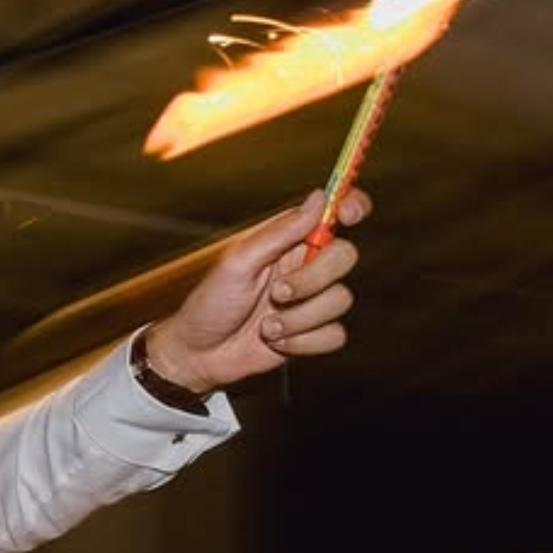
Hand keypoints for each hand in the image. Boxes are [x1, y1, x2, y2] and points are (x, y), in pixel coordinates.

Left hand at [144, 187, 369, 393]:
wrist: (199, 354)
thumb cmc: (210, 303)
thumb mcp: (238, 263)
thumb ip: (280, 232)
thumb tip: (317, 197)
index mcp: (289, 242)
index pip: (333, 213)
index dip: (352, 204)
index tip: (351, 214)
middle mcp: (305, 266)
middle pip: (344, 256)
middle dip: (313, 279)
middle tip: (277, 293)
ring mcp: (312, 300)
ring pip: (340, 299)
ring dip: (300, 318)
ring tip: (266, 327)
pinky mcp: (314, 333)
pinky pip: (335, 334)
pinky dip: (304, 342)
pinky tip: (276, 342)